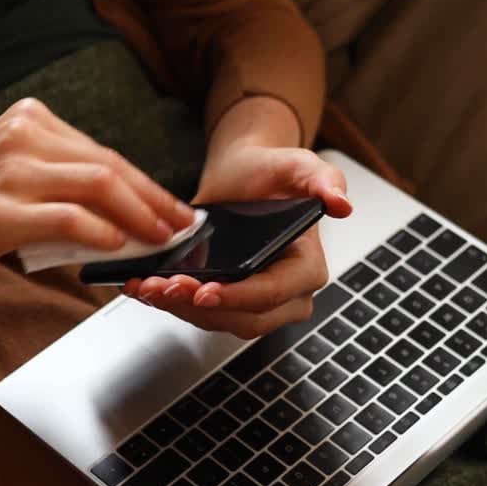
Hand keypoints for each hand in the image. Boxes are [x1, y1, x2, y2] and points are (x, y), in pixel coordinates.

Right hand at [0, 98, 195, 302]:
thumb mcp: (10, 176)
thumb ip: (61, 184)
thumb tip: (122, 215)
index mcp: (28, 120)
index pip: (104, 152)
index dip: (147, 184)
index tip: (173, 208)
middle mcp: (21, 136)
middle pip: (109, 166)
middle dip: (155, 201)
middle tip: (182, 227)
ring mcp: (9, 172)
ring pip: (97, 188)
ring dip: (139, 218)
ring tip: (160, 242)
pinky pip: (68, 219)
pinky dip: (103, 235)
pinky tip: (119, 249)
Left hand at [124, 98, 352, 338]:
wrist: (240, 176)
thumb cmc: (268, 172)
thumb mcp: (297, 164)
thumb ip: (323, 179)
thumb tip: (341, 203)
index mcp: (308, 268)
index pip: (273, 294)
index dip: (238, 296)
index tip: (206, 290)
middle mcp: (287, 295)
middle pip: (243, 317)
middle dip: (201, 307)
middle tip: (166, 287)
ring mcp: (255, 304)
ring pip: (217, 321)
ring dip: (179, 308)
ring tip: (147, 286)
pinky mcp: (227, 303)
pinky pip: (201, 314)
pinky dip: (171, 304)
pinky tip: (145, 288)